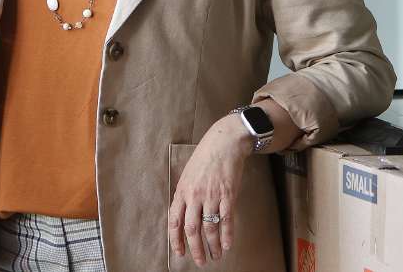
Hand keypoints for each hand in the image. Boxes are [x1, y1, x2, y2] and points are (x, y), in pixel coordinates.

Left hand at [167, 115, 252, 265]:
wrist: (224, 143)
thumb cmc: (205, 157)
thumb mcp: (188, 175)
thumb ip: (185, 195)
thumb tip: (183, 214)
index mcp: (182, 191)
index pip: (175, 222)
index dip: (176, 240)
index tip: (180, 253)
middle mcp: (195, 196)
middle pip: (192, 229)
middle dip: (195, 249)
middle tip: (200, 261)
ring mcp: (212, 196)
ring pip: (210, 228)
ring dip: (212, 245)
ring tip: (216, 256)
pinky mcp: (228, 195)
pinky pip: (226, 220)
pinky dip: (227, 235)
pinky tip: (228, 244)